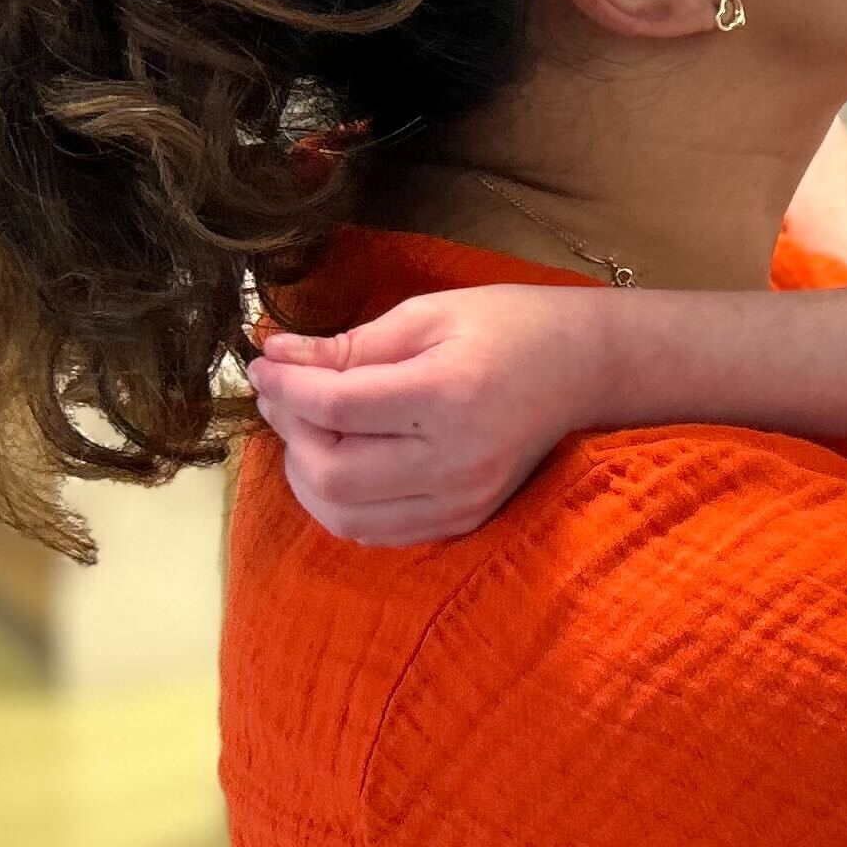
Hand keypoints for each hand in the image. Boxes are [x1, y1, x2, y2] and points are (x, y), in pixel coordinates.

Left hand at [245, 286, 606, 545]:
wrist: (585, 369)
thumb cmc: (510, 326)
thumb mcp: (429, 314)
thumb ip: (350, 344)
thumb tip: (277, 356)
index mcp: (448, 395)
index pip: (335, 406)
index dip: (284, 385)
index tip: (262, 362)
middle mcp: (455, 461)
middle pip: (331, 472)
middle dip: (290, 432)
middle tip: (284, 394)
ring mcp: (461, 500)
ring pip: (344, 515)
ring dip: (307, 474)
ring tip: (309, 429)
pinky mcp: (463, 520)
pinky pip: (375, 532)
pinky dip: (340, 503)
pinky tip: (341, 462)